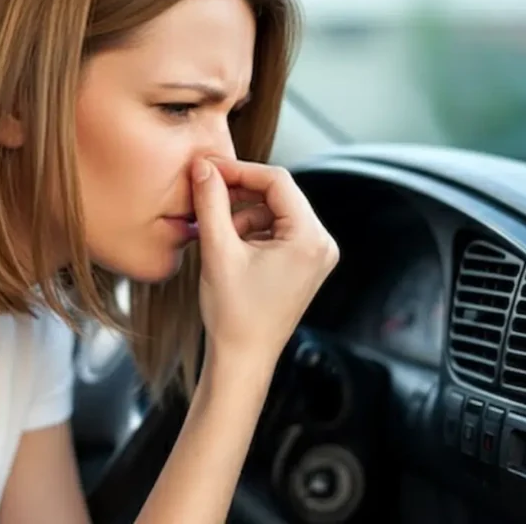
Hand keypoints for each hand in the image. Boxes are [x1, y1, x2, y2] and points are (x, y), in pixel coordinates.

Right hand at [190, 157, 339, 364]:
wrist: (243, 359)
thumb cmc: (234, 315)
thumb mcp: (218, 251)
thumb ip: (211, 202)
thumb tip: (203, 166)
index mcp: (310, 239)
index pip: (277, 181)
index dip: (240, 170)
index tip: (208, 169)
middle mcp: (322, 244)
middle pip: (279, 194)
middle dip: (240, 193)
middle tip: (206, 194)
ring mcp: (316, 255)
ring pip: (275, 211)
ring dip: (243, 214)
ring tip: (217, 235)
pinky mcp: (305, 265)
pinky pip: (278, 230)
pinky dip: (252, 231)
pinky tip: (230, 249)